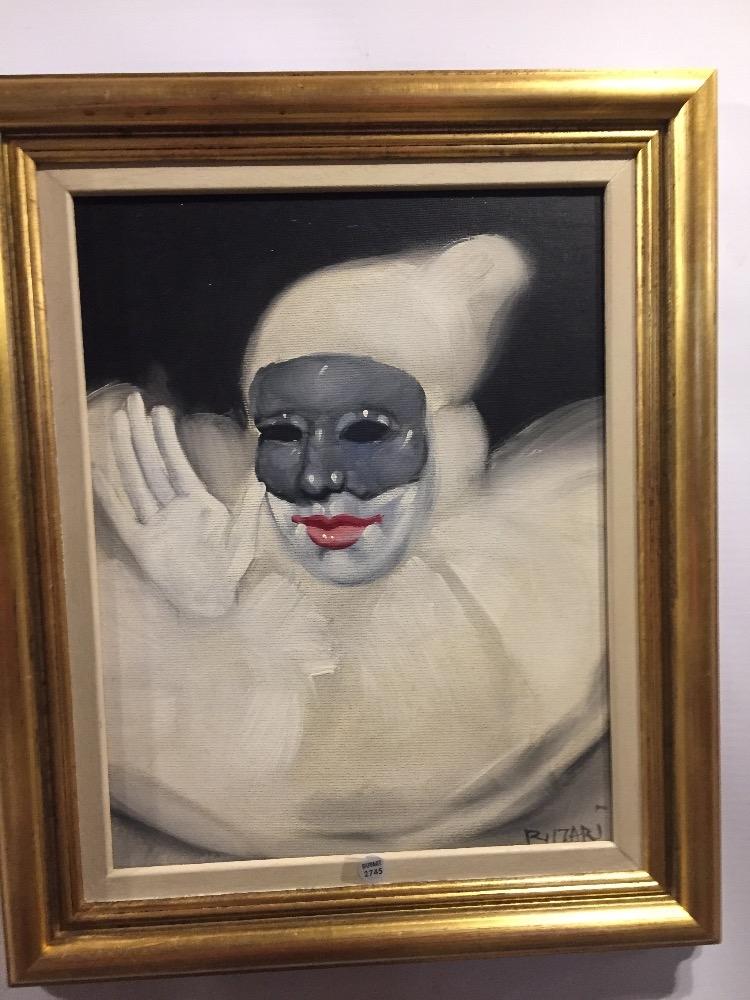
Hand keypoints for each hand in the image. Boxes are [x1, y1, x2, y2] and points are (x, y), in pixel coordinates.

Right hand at [93, 392, 263, 616]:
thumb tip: (261, 481)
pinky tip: (97, 472)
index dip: (166, 438)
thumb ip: (248, 508)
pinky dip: (108, 496)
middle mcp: (171, 509)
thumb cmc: (229, 572)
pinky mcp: (141, 545)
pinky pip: (121, 516)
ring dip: (126, 451)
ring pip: (136, 481)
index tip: (159, 411)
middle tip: (132, 401)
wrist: (213, 604)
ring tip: (117, 422)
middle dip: (141, 433)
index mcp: (196, 503)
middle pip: (152, 464)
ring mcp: (154, 525)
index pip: (176, 463)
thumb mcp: (244, 537)